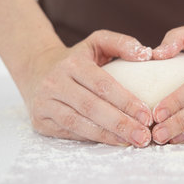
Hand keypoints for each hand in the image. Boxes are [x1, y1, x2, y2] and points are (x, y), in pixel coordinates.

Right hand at [22, 30, 152, 146]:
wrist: (37, 69)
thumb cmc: (77, 59)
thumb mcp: (97, 42)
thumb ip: (122, 44)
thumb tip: (146, 54)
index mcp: (72, 64)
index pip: (103, 85)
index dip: (126, 102)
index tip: (147, 115)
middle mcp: (55, 83)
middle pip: (91, 107)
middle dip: (120, 124)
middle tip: (143, 136)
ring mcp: (45, 103)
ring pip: (78, 124)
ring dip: (108, 136)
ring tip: (132, 141)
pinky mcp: (40, 121)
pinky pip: (70, 133)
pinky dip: (93, 139)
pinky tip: (114, 141)